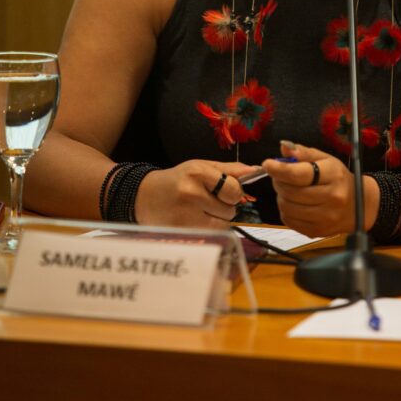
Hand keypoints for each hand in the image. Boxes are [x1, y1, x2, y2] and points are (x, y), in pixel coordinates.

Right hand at [135, 159, 259, 227]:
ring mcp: (186, 215)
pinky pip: (211, 234)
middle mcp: (192, 194)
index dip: (234, 192)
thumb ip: (230, 169)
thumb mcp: (201, 166)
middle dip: (226, 206)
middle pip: (230, 209)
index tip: (226, 191)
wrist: (144, 195)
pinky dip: (209, 229)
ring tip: (202, 210)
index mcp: (198, 173)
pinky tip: (196, 220)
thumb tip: (256, 170)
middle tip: (210, 201)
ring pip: (223, 225)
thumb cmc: (178, 179)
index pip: (234, 189)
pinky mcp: (182, 231)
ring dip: (219, 220)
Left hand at [263, 140, 357, 236]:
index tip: (268, 164)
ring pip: (287, 207)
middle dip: (279, 182)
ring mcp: (325, 217)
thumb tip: (284, 148)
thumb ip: (303, 153)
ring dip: (281, 196)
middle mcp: (332, 198)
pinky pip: (289, 221)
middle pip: (291, 192)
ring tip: (288, 190)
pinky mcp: (317, 231)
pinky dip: (286, 211)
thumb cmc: (338, 179)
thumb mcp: (325, 160)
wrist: (358, 206)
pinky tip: (294, 203)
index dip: (279, 169)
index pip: (300, 174)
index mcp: (333, 175)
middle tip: (279, 176)